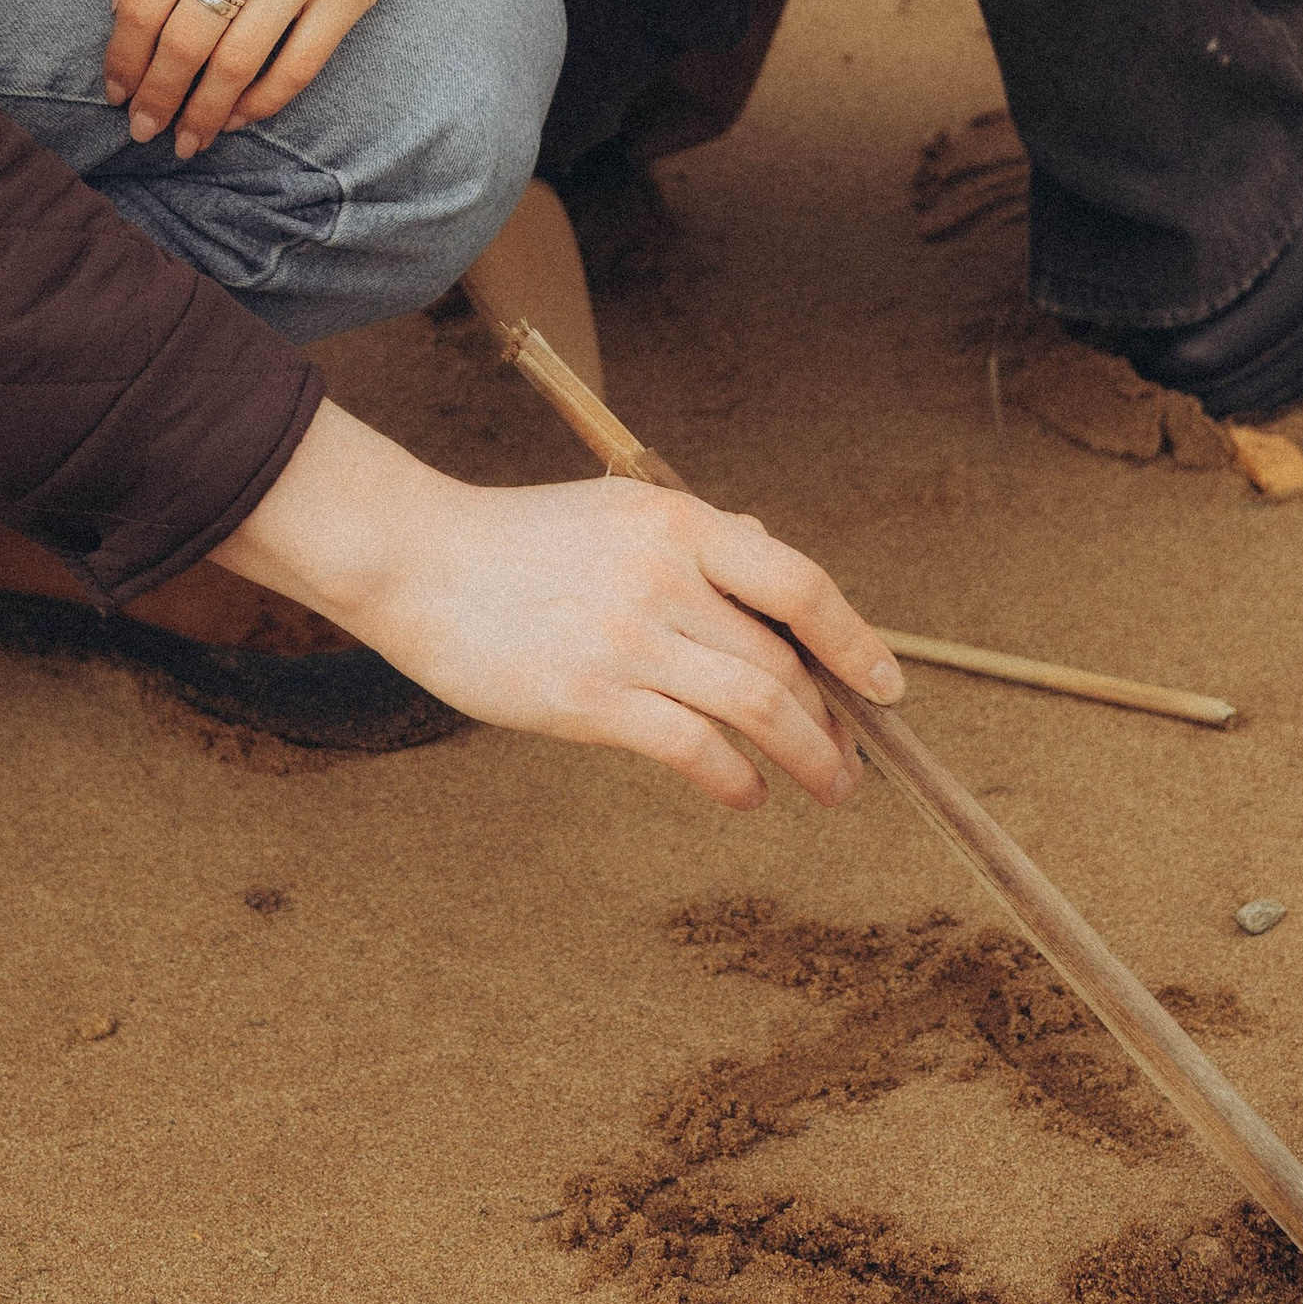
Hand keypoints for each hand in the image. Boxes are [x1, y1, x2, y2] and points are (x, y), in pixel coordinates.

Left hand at [105, 0, 419, 156]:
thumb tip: (121, 10)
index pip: (146, 1)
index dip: (124, 57)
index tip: (116, 92)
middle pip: (186, 40)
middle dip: (158, 97)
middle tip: (145, 129)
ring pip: (238, 63)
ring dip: (205, 113)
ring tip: (188, 139)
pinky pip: (298, 66)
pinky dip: (262, 103)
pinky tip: (239, 117)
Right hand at [213, 400, 908, 809]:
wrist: (415, 559)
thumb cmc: (518, 538)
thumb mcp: (618, 509)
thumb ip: (697, 535)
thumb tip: (771, 549)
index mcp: (677, 521)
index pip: (799, 583)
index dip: (856, 638)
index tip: (887, 684)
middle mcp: (662, 573)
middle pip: (783, 659)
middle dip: (833, 719)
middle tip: (851, 759)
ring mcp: (624, 636)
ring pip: (754, 706)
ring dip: (808, 757)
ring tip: (827, 786)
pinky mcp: (585, 697)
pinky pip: (691, 748)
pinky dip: (735, 779)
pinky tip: (746, 794)